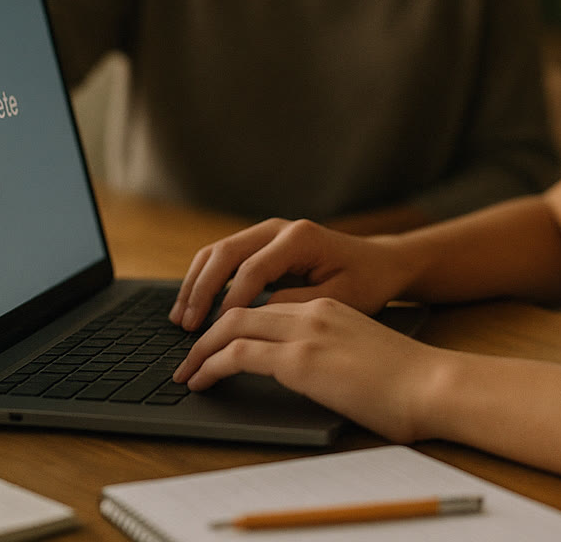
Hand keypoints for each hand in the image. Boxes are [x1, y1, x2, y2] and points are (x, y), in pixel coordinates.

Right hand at [170, 218, 410, 331]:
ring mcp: (268, 234)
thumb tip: (258, 312)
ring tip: (180, 318)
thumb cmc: (365, 282)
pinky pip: (224, 258)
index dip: (232, 301)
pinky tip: (192, 305)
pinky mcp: (262, 245)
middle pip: (225, 253)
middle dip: (202, 290)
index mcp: (300, 238)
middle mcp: (279, 229)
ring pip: (217, 252)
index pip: (253, 269)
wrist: (380, 264)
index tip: (216, 330)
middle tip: (186, 325)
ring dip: (195, 284)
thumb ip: (299, 303)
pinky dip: (204, 279)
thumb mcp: (339, 299)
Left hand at [173, 298, 447, 442]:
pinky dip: (211, 366)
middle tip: (187, 357)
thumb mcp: (362, 354)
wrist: (433, 384)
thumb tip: (314, 378)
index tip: (215, 346)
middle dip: (206, 332)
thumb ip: (332, 355)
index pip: (266, 309)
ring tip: (186, 372)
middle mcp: (313, 311)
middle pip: (241, 311)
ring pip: (232, 327)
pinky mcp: (301, 359)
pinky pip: (238, 355)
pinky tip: (202, 381)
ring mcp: (306, 332)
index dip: (233, 325)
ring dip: (201, 349)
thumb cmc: (409, 381)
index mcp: (329, 309)